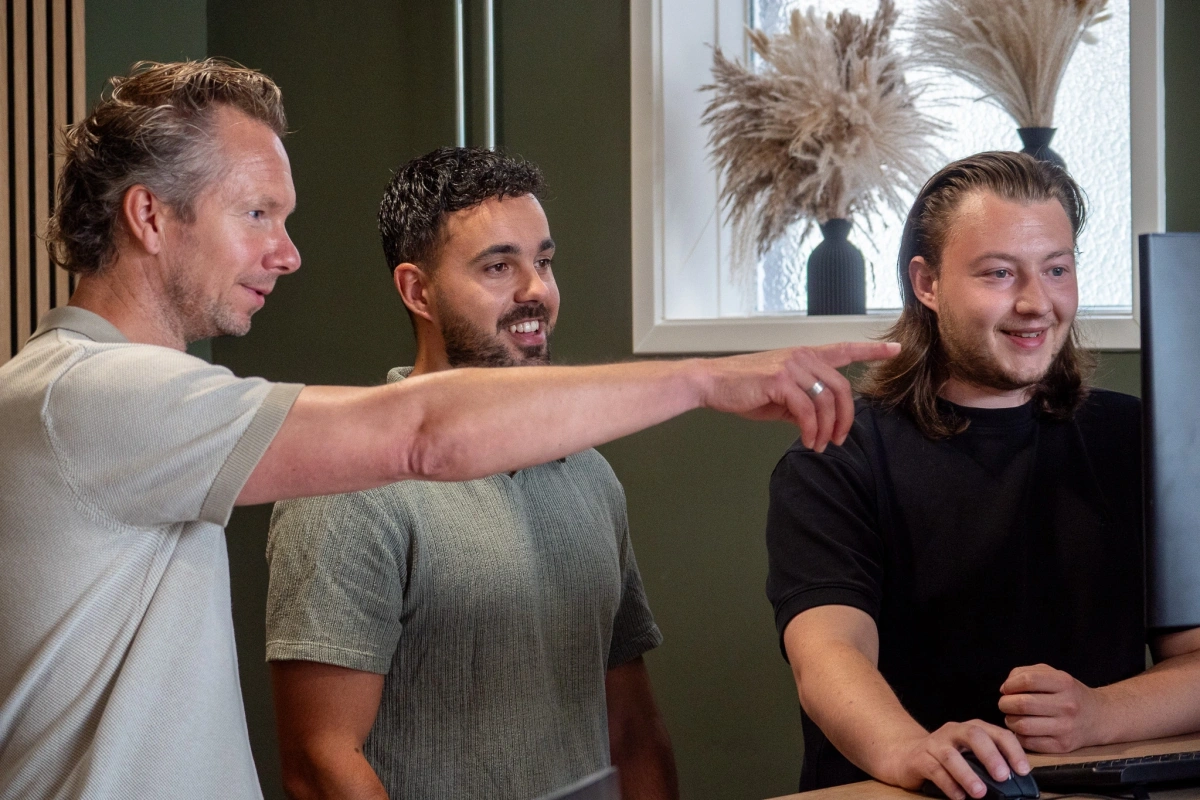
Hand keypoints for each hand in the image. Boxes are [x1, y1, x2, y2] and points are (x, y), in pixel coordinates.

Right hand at [696, 341, 899, 451]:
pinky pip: (808, 410)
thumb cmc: (743, 389)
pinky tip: (807, 440)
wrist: (712, 383)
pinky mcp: (780, 380)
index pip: (844, 349)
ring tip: (819, 445)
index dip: (872, 351)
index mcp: (804, 356)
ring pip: (827, 401)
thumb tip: (818, 423)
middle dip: (846, 418)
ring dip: (827, 429)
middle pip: (843, 388)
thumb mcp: (779, 396)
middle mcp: (802, 356)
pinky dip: (811, 430)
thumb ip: (802, 403)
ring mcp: (791, 366)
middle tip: (838, 439)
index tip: (896, 350)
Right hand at [886, 720, 1029, 799]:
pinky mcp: (919, 758)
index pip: (997, 733)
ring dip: (967, 774)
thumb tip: (1014, 783)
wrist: (905, 755)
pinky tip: (958, 796)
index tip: (1023, 770)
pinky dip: (948, 784)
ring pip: (951, 755)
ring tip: (979, 792)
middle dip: (990, 755)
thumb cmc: (945, 758)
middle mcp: (953, 732)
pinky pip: (934, 770)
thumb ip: (987, 764)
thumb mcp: (968, 756)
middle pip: (973, 735)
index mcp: (971, 729)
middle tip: (1003, 776)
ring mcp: (935, 744)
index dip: (1012, 750)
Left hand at [999, 664, 1107, 752]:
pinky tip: (1023, 729)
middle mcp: (1067, 705)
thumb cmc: (1069, 694)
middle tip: (1005, 704)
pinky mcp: (1062, 746)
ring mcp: (1066, 728)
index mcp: (1064, 683)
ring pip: (1023, 726)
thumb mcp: (1054, 674)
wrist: (1100, 718)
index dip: (1010, 684)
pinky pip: (1029, 742)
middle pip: (1022, 704)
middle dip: (1005, 703)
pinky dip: (1019, 736)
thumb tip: (1005, 689)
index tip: (1006, 689)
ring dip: (1010, 720)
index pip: (1028, 680)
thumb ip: (1027, 673)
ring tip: (1012, 717)